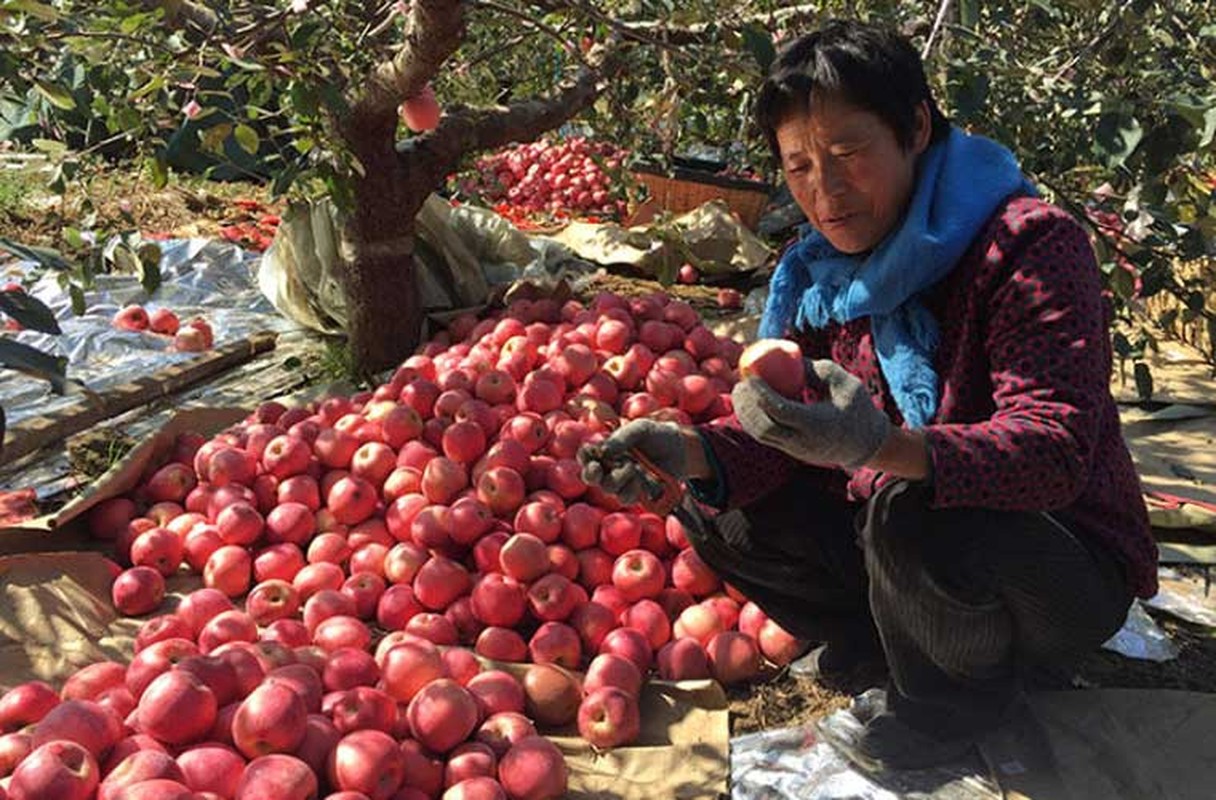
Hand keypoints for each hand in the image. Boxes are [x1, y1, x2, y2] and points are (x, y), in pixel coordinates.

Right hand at [577, 419, 705, 503]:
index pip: (586, 455)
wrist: (680, 450)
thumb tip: (603, 452)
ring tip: (633, 467)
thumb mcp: (641, 428)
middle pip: (590, 477)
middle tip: (596, 468)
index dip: (584, 456)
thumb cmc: (657, 435)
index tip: (589, 451)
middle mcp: (610, 468)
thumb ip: (623, 437)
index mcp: (606, 450)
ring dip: (618, 478)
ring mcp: (622, 483)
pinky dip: (632, 488)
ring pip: (608, 488)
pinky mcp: (635, 494)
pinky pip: (625, 498)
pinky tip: (641, 478)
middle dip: (591, 473)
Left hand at [732, 360, 891, 468]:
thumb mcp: (842, 381)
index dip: (761, 393)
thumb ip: (814, 369)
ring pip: (761, 435)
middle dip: (747, 405)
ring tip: (739, 392)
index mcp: (818, 424)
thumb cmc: (856, 406)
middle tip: (739, 383)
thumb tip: (786, 355)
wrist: (866, 443)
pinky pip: (766, 437)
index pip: (781, 411)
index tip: (750, 375)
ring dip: (745, 414)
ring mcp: (796, 450)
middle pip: (764, 427)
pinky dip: (752, 420)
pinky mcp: (791, 452)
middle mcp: (803, 441)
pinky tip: (747, 403)